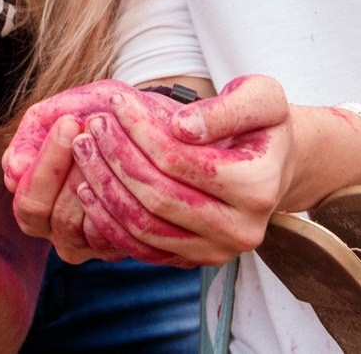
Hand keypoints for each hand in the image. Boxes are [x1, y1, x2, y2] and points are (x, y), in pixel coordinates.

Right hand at [5, 81, 192, 264]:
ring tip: (116, 147)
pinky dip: (122, 201)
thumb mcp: (70, 107)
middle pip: (43, 215)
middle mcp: (56, 228)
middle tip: (93, 132)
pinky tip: (137, 171)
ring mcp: (88, 243)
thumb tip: (13, 170)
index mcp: (36, 198)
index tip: (71, 123)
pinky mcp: (121, 248)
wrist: (162, 122)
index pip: (25, 197)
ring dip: (96, 180)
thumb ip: (36, 130)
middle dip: (67, 169)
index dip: (45, 162)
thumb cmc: (110, 114)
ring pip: (74, 227)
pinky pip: (110, 235)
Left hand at [63, 76, 292, 266]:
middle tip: (93, 125)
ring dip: (105, 187)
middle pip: (158, 196)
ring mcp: (216, 253)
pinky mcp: (194, 262)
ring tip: (84, 149)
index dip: (140, 130)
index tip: (116, 102)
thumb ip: (225, 109)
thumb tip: (181, 127)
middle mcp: (240, 230)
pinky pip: (141, 249)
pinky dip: (108, 221)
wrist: (275, 165)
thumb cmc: (263, 124)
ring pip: (144, 227)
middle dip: (117, 157)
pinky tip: (87, 187)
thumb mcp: (261, 98)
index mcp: (257, 187)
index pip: (180, 160)